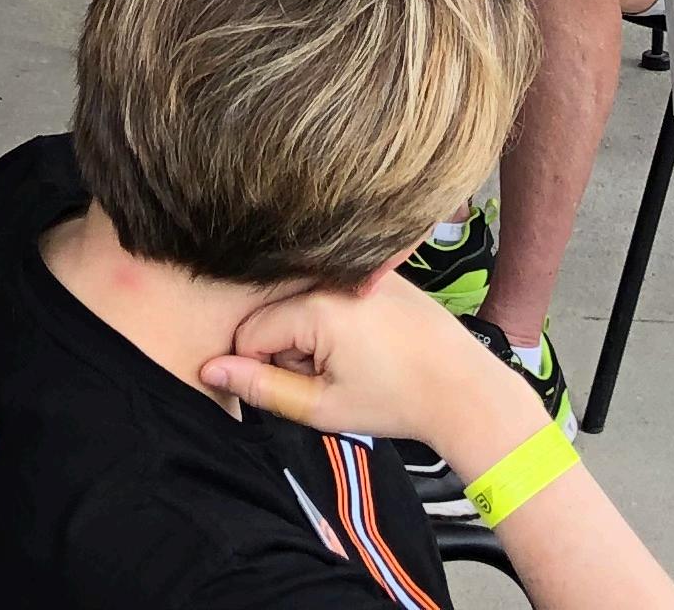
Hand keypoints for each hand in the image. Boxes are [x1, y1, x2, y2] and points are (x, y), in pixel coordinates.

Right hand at [200, 267, 544, 485]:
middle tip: (327, 377)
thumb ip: (263, 387)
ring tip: (349, 361)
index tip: (297, 388)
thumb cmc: (397, 401)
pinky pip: (330, 287)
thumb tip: (211, 370)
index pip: (251, 333)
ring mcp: (356, 267)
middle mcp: (333, 274)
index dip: (263, 368)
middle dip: (288, 349)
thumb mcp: (323, 406)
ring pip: (301, 300)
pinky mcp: (376, 269)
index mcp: (316, 305)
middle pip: (274, 312)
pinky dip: (333, 315)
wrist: (462, 388)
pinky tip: (364, 342)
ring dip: (310, 333)